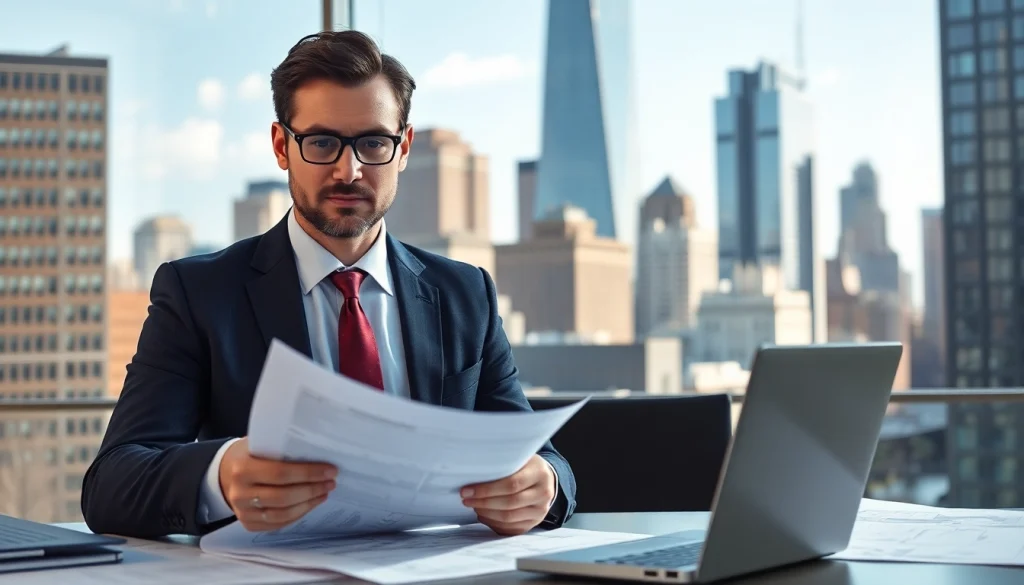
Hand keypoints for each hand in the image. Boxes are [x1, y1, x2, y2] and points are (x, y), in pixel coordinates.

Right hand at [218, 437, 337, 530]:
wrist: (225, 472)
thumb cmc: (249, 453)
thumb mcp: (260, 443)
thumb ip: (282, 448)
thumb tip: (319, 451)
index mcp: (242, 468)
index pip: (281, 473)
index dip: (308, 473)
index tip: (330, 470)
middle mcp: (240, 492)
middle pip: (283, 497)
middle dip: (312, 490)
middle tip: (331, 482)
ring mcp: (243, 511)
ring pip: (282, 514)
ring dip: (308, 504)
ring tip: (324, 492)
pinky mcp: (248, 523)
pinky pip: (278, 524)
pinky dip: (298, 515)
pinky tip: (311, 503)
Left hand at [460, 455, 556, 535]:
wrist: (545, 479)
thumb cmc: (525, 466)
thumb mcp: (519, 458)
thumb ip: (502, 464)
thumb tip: (472, 472)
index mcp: (539, 473)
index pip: (511, 484)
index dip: (486, 489)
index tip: (467, 490)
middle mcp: (544, 493)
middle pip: (510, 503)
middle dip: (483, 503)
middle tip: (466, 500)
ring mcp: (540, 511)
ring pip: (509, 518)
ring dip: (487, 514)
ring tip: (474, 506)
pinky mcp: (534, 523)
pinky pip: (511, 529)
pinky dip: (494, 524)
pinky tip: (483, 515)